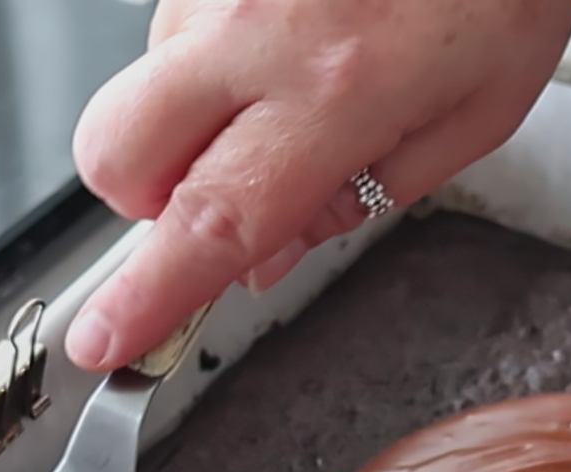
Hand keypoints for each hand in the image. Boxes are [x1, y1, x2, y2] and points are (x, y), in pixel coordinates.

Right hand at [66, 0, 570, 371]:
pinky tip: (286, 27)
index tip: (102, 340)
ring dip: (194, 112)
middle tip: (220, 189)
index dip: (145, 297)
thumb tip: (262, 261)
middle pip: (119, 152)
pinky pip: (173, 19)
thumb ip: (355, 202)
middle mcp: (259, 23)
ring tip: (290, 77)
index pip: (212, 222)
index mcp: (338, 91)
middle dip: (148, 200)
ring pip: (146, 83)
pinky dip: (213, 50)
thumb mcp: (469, 120)